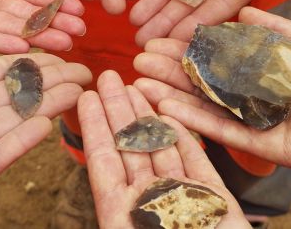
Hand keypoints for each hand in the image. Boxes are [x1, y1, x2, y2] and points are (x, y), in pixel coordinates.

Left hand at [78, 70, 248, 227]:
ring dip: (148, 115)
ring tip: (136, 83)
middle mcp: (149, 201)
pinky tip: (171, 112)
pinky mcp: (214, 198)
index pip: (103, 161)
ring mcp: (182, 197)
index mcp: (122, 214)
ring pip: (162, 148)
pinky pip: (197, 161)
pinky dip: (185, 136)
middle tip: (108, 76)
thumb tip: (75, 206)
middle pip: (130, 147)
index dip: (94, 128)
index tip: (85, 97)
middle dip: (118, 111)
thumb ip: (114, 220)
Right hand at [133, 7, 290, 177]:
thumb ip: (272, 29)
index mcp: (262, 71)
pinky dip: (192, 119)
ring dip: (171, 94)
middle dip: (170, 71)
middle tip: (139, 60)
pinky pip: (221, 130)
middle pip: (203, 83)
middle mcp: (252, 96)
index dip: (187, 50)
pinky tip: (165, 105)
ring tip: (141, 81)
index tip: (159, 40)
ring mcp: (253, 120)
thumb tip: (240, 10)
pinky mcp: (258, 144)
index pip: (216, 59)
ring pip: (205, 106)